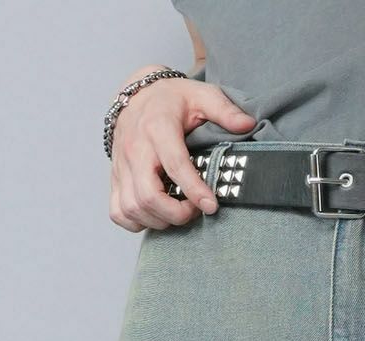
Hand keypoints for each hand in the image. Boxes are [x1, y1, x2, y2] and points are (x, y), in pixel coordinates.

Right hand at [109, 67, 256, 231]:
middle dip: (175, 213)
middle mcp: (135, 149)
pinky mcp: (114, 177)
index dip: (194, 190)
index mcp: (157, 127)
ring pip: (133, 208)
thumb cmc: (172, 99)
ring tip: (178, 212)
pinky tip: (156, 215)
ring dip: (159, 221)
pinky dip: (137, 222)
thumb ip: (225, 110)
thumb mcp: (201, 95)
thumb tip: (249, 124)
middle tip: (194, 210)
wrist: (138, 94)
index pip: (175, 165)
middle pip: (148, 196)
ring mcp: (121, 165)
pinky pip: (118, 212)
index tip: (211, 205)